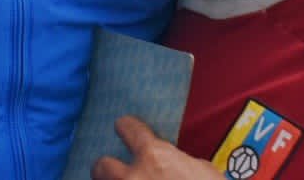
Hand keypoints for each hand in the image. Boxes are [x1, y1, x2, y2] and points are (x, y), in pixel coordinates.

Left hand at [92, 117, 222, 179]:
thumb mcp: (202, 171)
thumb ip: (179, 162)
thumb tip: (173, 164)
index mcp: (154, 156)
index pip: (127, 128)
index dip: (127, 128)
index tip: (126, 129)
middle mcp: (132, 177)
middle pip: (101, 166)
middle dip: (107, 168)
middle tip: (118, 173)